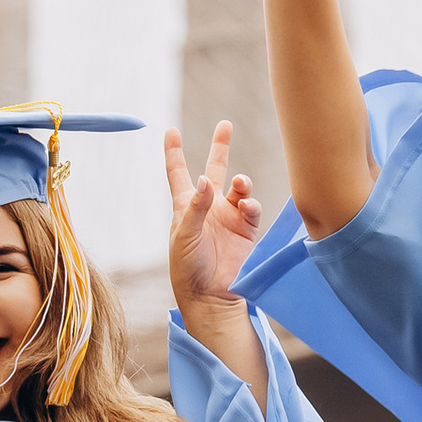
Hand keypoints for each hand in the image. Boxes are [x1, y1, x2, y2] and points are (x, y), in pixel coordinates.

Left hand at [166, 122, 262, 309]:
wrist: (210, 296)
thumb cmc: (188, 268)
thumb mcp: (184, 235)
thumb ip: (196, 206)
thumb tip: (205, 179)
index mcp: (186, 206)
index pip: (178, 172)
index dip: (174, 151)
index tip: (170, 130)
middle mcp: (208, 208)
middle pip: (215, 170)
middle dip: (221, 147)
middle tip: (225, 125)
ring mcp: (228, 218)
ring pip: (238, 188)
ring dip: (240, 182)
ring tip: (239, 184)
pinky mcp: (246, 230)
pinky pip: (251, 208)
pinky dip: (250, 203)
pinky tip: (245, 206)